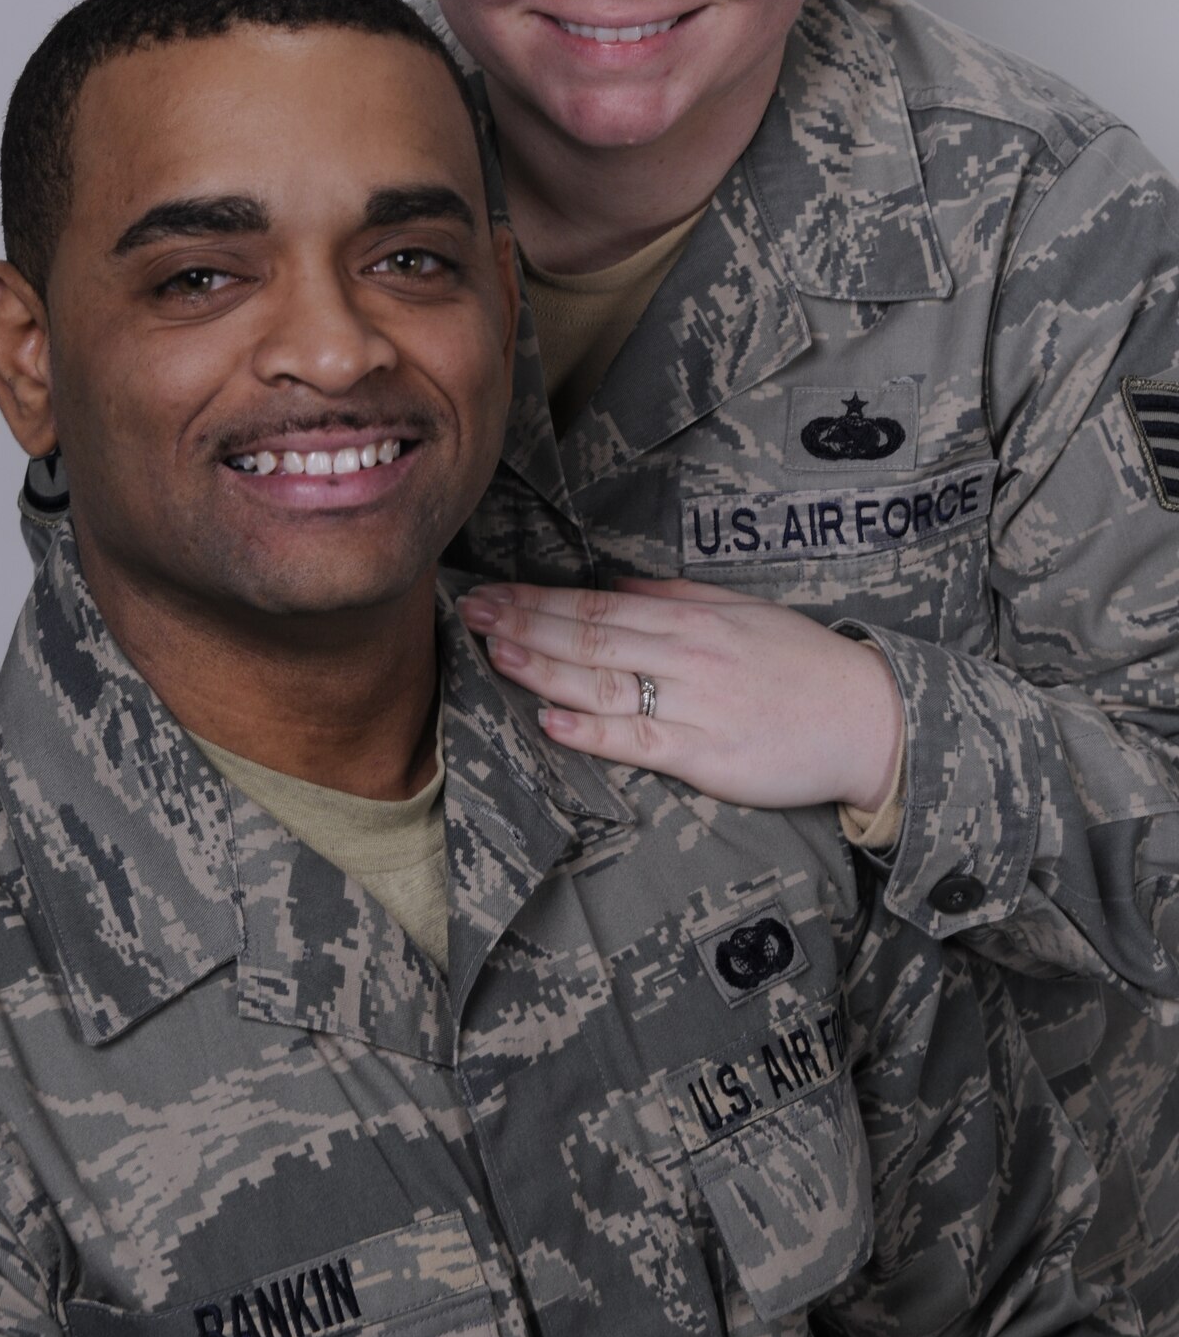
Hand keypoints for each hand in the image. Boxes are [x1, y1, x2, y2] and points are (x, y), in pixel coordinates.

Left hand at [458, 577, 903, 815]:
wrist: (866, 715)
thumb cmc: (803, 663)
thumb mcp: (741, 611)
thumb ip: (676, 595)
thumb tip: (618, 582)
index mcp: (690, 617)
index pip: (597, 605)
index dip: (537, 600)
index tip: (490, 593)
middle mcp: (685, 653)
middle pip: (589, 637)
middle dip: (523, 624)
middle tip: (469, 614)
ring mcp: (695, 704)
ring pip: (605, 683)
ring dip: (543, 668)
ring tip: (494, 653)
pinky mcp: (707, 754)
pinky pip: (640, 741)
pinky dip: (593, 731)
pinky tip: (552, 722)